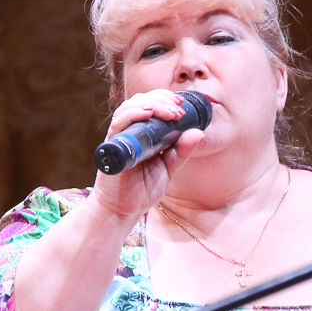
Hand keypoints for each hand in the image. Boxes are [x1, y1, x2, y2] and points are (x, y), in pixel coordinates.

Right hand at [90, 89, 204, 221]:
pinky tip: (147, 113)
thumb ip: (182, 151)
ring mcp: (119, 137)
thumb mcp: (169, 168)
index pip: (151, 104)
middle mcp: (129, 131)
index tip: (182, 103)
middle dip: (161, 99)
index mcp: (142, 133)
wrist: (122, 211)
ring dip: (151, 104)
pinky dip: (133, 114)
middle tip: (179, 107)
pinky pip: (119, 123)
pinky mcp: (112, 146)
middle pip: (141, 101)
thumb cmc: (142, 190)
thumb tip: (200, 132)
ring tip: (170, 111)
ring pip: (129, 107)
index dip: (165, 99)